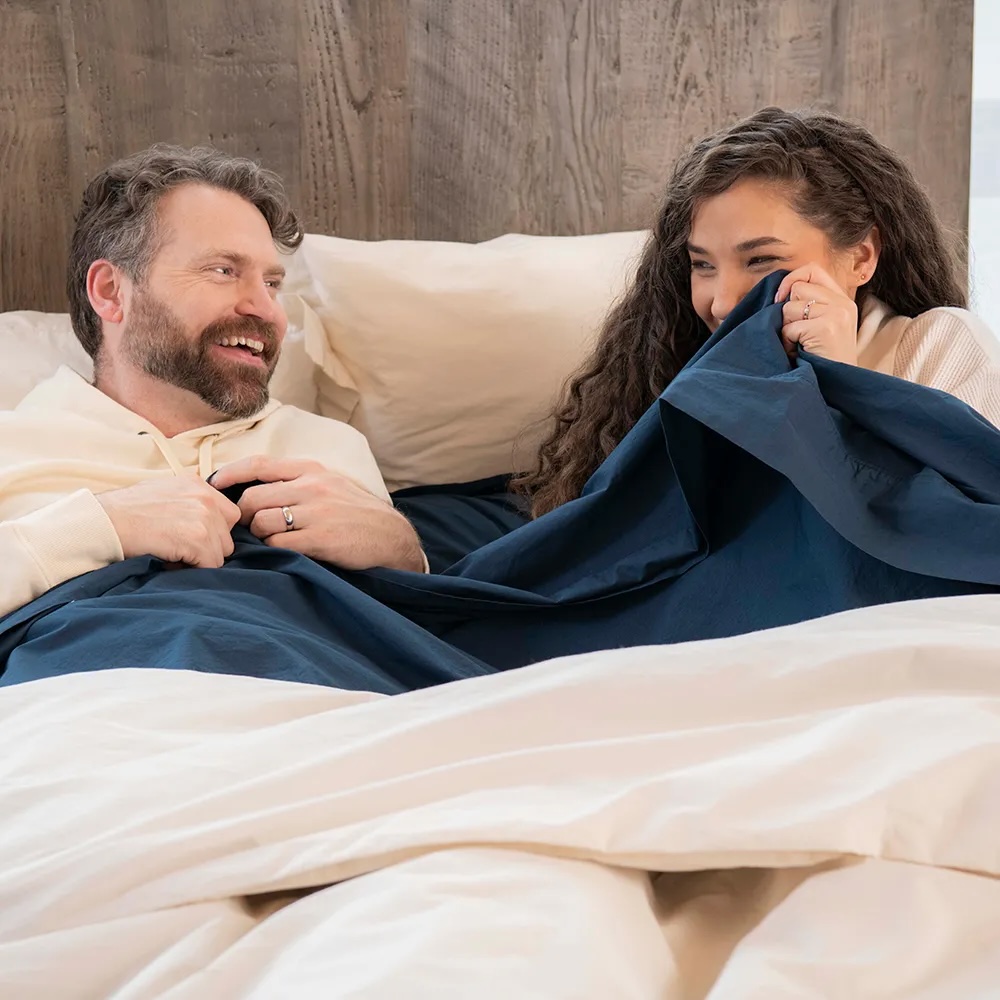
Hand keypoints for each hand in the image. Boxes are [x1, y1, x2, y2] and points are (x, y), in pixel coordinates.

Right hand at [97, 474, 240, 566]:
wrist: (105, 521)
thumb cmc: (126, 511)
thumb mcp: (164, 492)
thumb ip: (190, 501)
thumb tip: (207, 523)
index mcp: (198, 485)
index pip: (229, 514)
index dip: (214, 531)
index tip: (194, 538)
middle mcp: (205, 498)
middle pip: (227, 536)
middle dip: (209, 547)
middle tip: (181, 548)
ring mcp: (204, 518)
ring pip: (221, 553)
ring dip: (200, 559)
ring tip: (174, 554)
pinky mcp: (197, 539)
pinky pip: (211, 565)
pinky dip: (193, 569)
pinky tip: (171, 561)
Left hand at [208, 456, 426, 571]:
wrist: (392, 538)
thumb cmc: (357, 514)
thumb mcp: (331, 484)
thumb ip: (298, 481)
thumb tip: (256, 486)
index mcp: (312, 470)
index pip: (259, 465)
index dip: (230, 474)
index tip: (212, 483)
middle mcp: (311, 487)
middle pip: (252, 499)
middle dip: (243, 516)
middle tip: (250, 529)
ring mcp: (315, 513)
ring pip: (261, 523)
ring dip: (260, 536)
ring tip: (275, 541)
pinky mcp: (319, 539)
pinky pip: (278, 544)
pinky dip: (275, 551)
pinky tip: (289, 552)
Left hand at [774, 264, 858, 364]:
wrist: (839, 388)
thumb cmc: (822, 360)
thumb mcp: (821, 326)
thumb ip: (809, 305)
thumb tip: (778, 293)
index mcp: (843, 300)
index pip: (812, 270)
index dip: (791, 280)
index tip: (780, 299)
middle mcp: (843, 304)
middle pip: (797, 287)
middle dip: (786, 311)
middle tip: (795, 334)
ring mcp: (836, 314)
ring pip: (789, 307)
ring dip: (785, 329)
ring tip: (798, 345)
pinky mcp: (826, 327)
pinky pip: (789, 327)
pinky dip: (786, 342)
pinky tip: (798, 353)